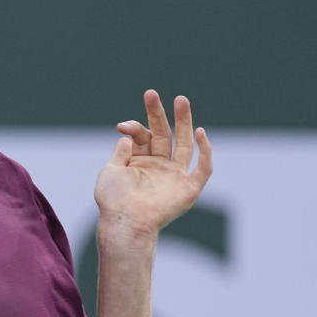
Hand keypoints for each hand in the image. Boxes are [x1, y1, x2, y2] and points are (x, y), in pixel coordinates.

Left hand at [94, 90, 212, 233]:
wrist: (125, 223)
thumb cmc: (114, 200)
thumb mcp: (111, 170)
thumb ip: (121, 151)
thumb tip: (128, 133)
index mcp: (140, 162)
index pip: (144, 136)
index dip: (135, 127)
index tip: (123, 125)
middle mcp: (159, 167)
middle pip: (164, 134)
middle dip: (159, 114)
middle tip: (152, 93)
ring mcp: (174, 177)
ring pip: (184, 144)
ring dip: (184, 122)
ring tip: (181, 100)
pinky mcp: (189, 189)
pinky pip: (203, 168)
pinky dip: (205, 151)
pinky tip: (200, 132)